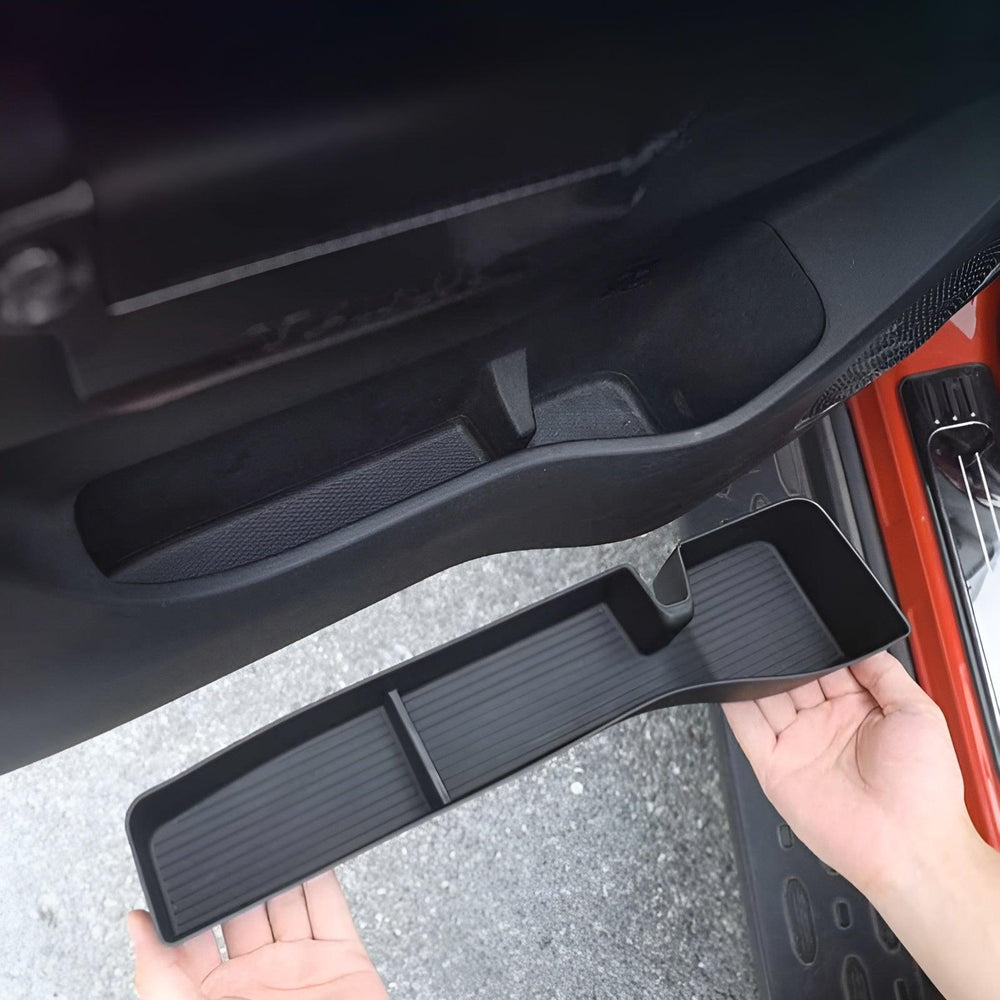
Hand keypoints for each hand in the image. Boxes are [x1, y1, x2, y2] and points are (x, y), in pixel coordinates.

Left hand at [128, 871, 388, 999]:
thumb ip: (161, 980)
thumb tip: (133, 925)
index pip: (194, 935)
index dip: (193, 899)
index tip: (189, 864)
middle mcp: (256, 982)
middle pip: (246, 909)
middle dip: (243, 876)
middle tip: (240, 846)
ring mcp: (302, 970)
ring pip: (289, 900)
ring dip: (284, 869)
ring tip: (277, 840)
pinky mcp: (344, 963)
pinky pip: (332, 908)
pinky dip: (326, 876)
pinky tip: (315, 856)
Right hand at [723, 651, 971, 895]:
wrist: (907, 844)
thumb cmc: (924, 790)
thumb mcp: (919, 713)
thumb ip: (886, 674)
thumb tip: (862, 646)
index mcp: (860, 711)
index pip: (828, 666)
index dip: (819, 647)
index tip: (809, 628)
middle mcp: (826, 726)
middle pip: (793, 678)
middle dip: (785, 657)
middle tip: (778, 639)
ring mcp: (799, 745)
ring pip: (766, 697)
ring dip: (758, 674)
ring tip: (753, 654)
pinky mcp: (775, 766)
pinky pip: (747, 728)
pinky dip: (733, 703)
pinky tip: (731, 680)